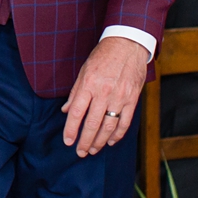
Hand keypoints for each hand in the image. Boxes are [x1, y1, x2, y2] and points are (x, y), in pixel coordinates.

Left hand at [62, 36, 148, 157]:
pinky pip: (125, 122)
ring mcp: (119, 97)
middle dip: (85, 141)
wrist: (128, 45)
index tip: (68, 141)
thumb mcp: (84, 71)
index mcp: (88, 85)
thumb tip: (65, 111)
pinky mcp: (132, 99)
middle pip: (92, 123)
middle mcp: (103, 92)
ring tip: (93, 150)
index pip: (76, 112)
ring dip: (100, 141)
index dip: (71, 129)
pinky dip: (118, 134)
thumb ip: (75, 93)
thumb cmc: (103, 57)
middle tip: (80, 152)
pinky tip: (111, 141)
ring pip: (109, 126)